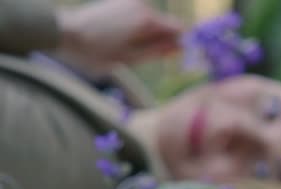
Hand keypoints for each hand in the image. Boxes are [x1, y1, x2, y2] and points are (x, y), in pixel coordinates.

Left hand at [56, 0, 182, 75]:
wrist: (63, 33)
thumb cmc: (97, 51)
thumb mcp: (130, 58)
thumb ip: (158, 51)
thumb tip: (180, 47)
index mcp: (147, 20)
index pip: (180, 28)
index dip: (183, 42)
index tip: (178, 57)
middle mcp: (142, 5)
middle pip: (166, 23)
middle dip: (164, 40)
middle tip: (147, 57)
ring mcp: (131, 1)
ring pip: (153, 21)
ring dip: (148, 35)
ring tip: (128, 48)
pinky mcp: (121, 2)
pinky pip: (140, 16)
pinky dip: (138, 28)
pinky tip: (121, 38)